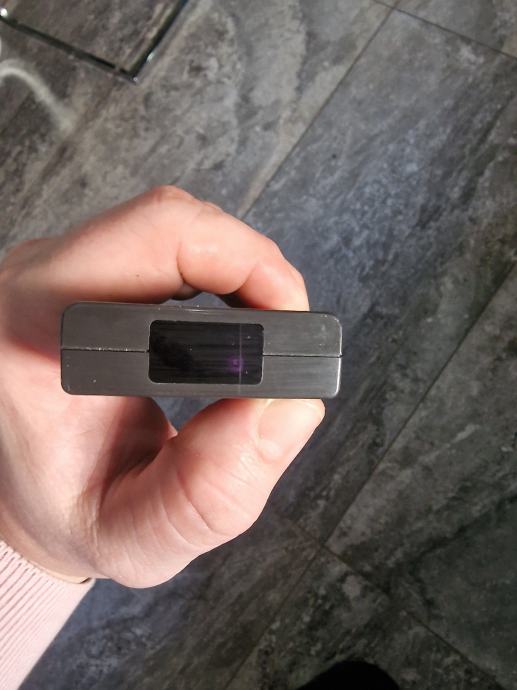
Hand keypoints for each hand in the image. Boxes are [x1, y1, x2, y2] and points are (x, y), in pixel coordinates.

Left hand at [0, 187, 323, 586]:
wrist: (23, 497)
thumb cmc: (64, 516)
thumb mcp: (132, 536)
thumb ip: (209, 492)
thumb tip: (286, 408)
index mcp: (34, 329)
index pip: (159, 241)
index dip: (247, 266)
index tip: (292, 329)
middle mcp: (40, 280)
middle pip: (170, 222)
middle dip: (253, 269)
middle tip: (290, 336)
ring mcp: (60, 270)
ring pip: (171, 228)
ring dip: (236, 271)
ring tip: (266, 334)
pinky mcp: (84, 274)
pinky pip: (163, 246)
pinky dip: (215, 275)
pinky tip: (229, 324)